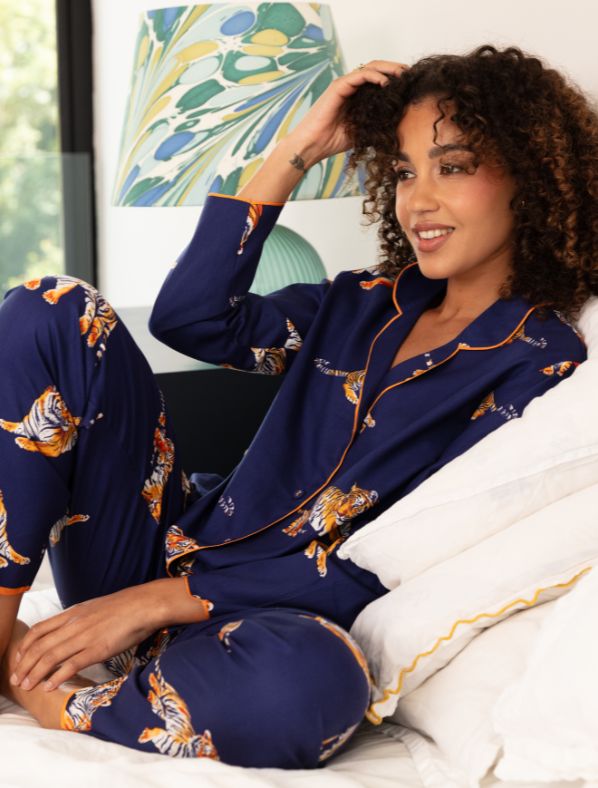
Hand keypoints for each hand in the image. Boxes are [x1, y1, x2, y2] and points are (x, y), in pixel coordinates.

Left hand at [9, 584, 161, 691]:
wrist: (144, 604)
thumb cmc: (124, 607)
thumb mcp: (95, 608)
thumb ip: (79, 619)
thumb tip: (71, 630)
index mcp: (73, 613)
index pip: (39, 630)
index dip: (24, 646)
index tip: (18, 659)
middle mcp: (74, 624)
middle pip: (40, 646)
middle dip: (24, 665)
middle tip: (16, 680)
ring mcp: (85, 637)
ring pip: (50, 656)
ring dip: (34, 673)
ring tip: (26, 686)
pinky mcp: (98, 649)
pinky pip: (71, 665)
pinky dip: (56, 677)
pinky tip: (49, 687)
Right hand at [287, 59, 409, 165]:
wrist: (313, 145)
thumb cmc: (332, 141)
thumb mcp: (363, 132)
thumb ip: (377, 124)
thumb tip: (398, 126)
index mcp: (356, 96)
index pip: (379, 80)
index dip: (394, 79)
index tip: (410, 84)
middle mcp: (351, 87)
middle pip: (377, 69)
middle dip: (395, 69)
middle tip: (410, 75)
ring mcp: (344, 85)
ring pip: (370, 68)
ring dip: (388, 69)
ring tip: (402, 74)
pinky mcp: (338, 86)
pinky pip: (359, 75)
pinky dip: (374, 76)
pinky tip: (385, 83)